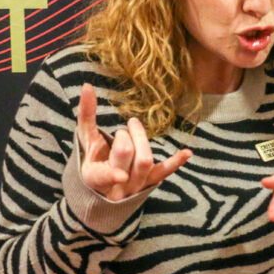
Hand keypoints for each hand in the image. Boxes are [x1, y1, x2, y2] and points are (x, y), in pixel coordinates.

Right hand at [76, 83, 190, 200]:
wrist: (104, 187)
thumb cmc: (93, 158)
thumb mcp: (86, 139)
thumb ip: (86, 114)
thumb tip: (87, 86)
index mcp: (94, 177)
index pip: (102, 176)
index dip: (112, 176)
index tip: (121, 176)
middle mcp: (115, 187)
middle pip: (125, 157)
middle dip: (124, 137)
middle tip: (122, 131)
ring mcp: (134, 187)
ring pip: (144, 162)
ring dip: (141, 140)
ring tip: (134, 129)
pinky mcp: (149, 183)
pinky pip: (163, 173)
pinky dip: (175, 162)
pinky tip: (187, 152)